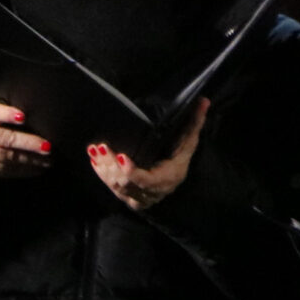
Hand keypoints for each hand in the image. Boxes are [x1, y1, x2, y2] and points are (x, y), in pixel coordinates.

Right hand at [0, 102, 50, 182]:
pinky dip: (24, 171)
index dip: (7, 114)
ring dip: (30, 160)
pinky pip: (7, 171)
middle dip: (27, 142)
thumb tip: (29, 118)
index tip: (22, 116)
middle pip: (4, 138)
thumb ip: (1, 118)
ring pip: (8, 157)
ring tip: (48, 161)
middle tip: (46, 146)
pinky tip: (37, 169)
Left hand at [89, 99, 206, 211]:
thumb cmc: (179, 156)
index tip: (122, 157)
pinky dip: (102, 175)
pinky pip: (114, 190)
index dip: (133, 172)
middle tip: (101, 146)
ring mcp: (141, 197)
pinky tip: (95, 161)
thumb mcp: (187, 141)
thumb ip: (193, 123)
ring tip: (95, 149)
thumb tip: (203, 101)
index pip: (149, 180)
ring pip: (118, 187)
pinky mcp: (130, 198)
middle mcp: (154, 192)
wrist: (173, 178)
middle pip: (129, 183)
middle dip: (112, 165)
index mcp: (169, 177)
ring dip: (105, 168)